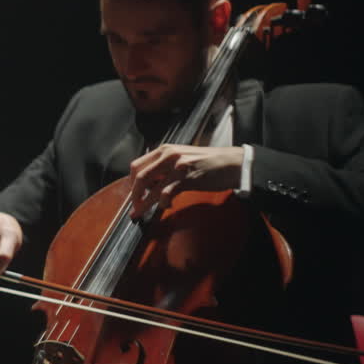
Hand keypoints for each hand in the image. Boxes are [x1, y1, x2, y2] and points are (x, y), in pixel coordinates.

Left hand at [129, 145, 243, 218]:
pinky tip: (167, 206)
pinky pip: (167, 193)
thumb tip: (149, 184)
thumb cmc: (209, 164)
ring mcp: (177, 166)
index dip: (130, 183)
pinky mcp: (187, 178)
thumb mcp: (182, 159)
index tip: (132, 195)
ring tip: (139, 213)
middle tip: (133, 207)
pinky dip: (163, 203)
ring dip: (143, 203)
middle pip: (139, 176)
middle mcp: (168, 155)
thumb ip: (164, 168)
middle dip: (133, 195)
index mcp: (165, 150)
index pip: (136, 165)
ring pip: (151, 187)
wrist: (233, 163)